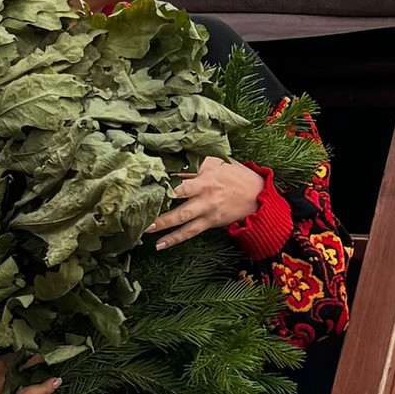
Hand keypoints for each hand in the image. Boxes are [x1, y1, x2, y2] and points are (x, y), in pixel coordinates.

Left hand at [150, 157, 264, 251]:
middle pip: (178, 190)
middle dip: (158, 195)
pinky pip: (189, 231)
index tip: (142, 170)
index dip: (161, 168)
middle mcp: (205, 185)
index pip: (180, 165)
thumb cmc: (236, 175)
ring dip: (161, 221)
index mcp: (206, 166)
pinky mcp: (210, 220)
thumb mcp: (220, 159)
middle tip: (136, 200)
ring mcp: (207, 205)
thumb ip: (198, 157)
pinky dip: (174, 239)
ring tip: (143, 226)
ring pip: (180, 215)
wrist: (258, 196)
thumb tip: (173, 149)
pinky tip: (160, 244)